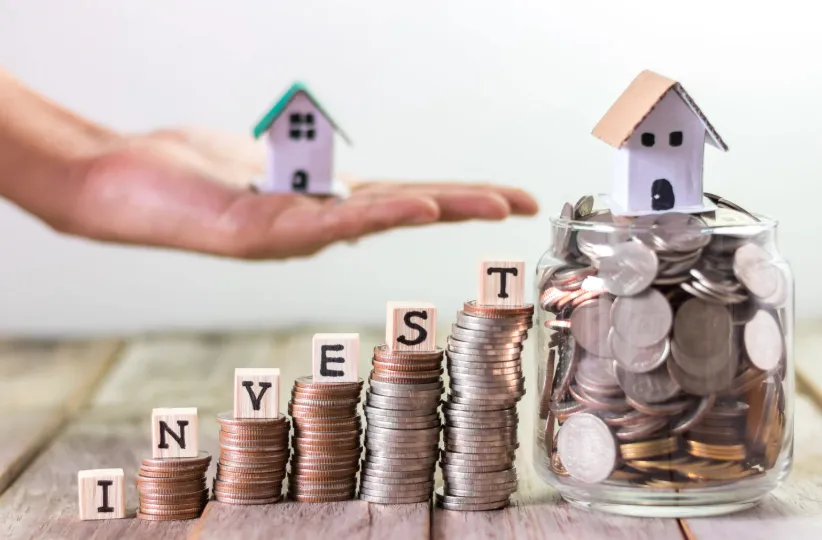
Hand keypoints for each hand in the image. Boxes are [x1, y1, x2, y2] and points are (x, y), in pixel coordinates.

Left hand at [60, 128, 537, 258]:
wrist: (120, 185)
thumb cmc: (187, 172)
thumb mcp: (262, 162)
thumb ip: (305, 166)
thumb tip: (337, 168)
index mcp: (323, 205)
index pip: (407, 196)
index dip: (459, 194)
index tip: (505, 194)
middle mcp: (318, 224)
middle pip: (409, 207)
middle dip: (471, 205)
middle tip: (528, 202)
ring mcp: (294, 233)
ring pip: (380, 218)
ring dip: (442, 208)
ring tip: (494, 203)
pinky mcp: (262, 232)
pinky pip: (329, 221)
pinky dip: (380, 214)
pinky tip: (420, 208)